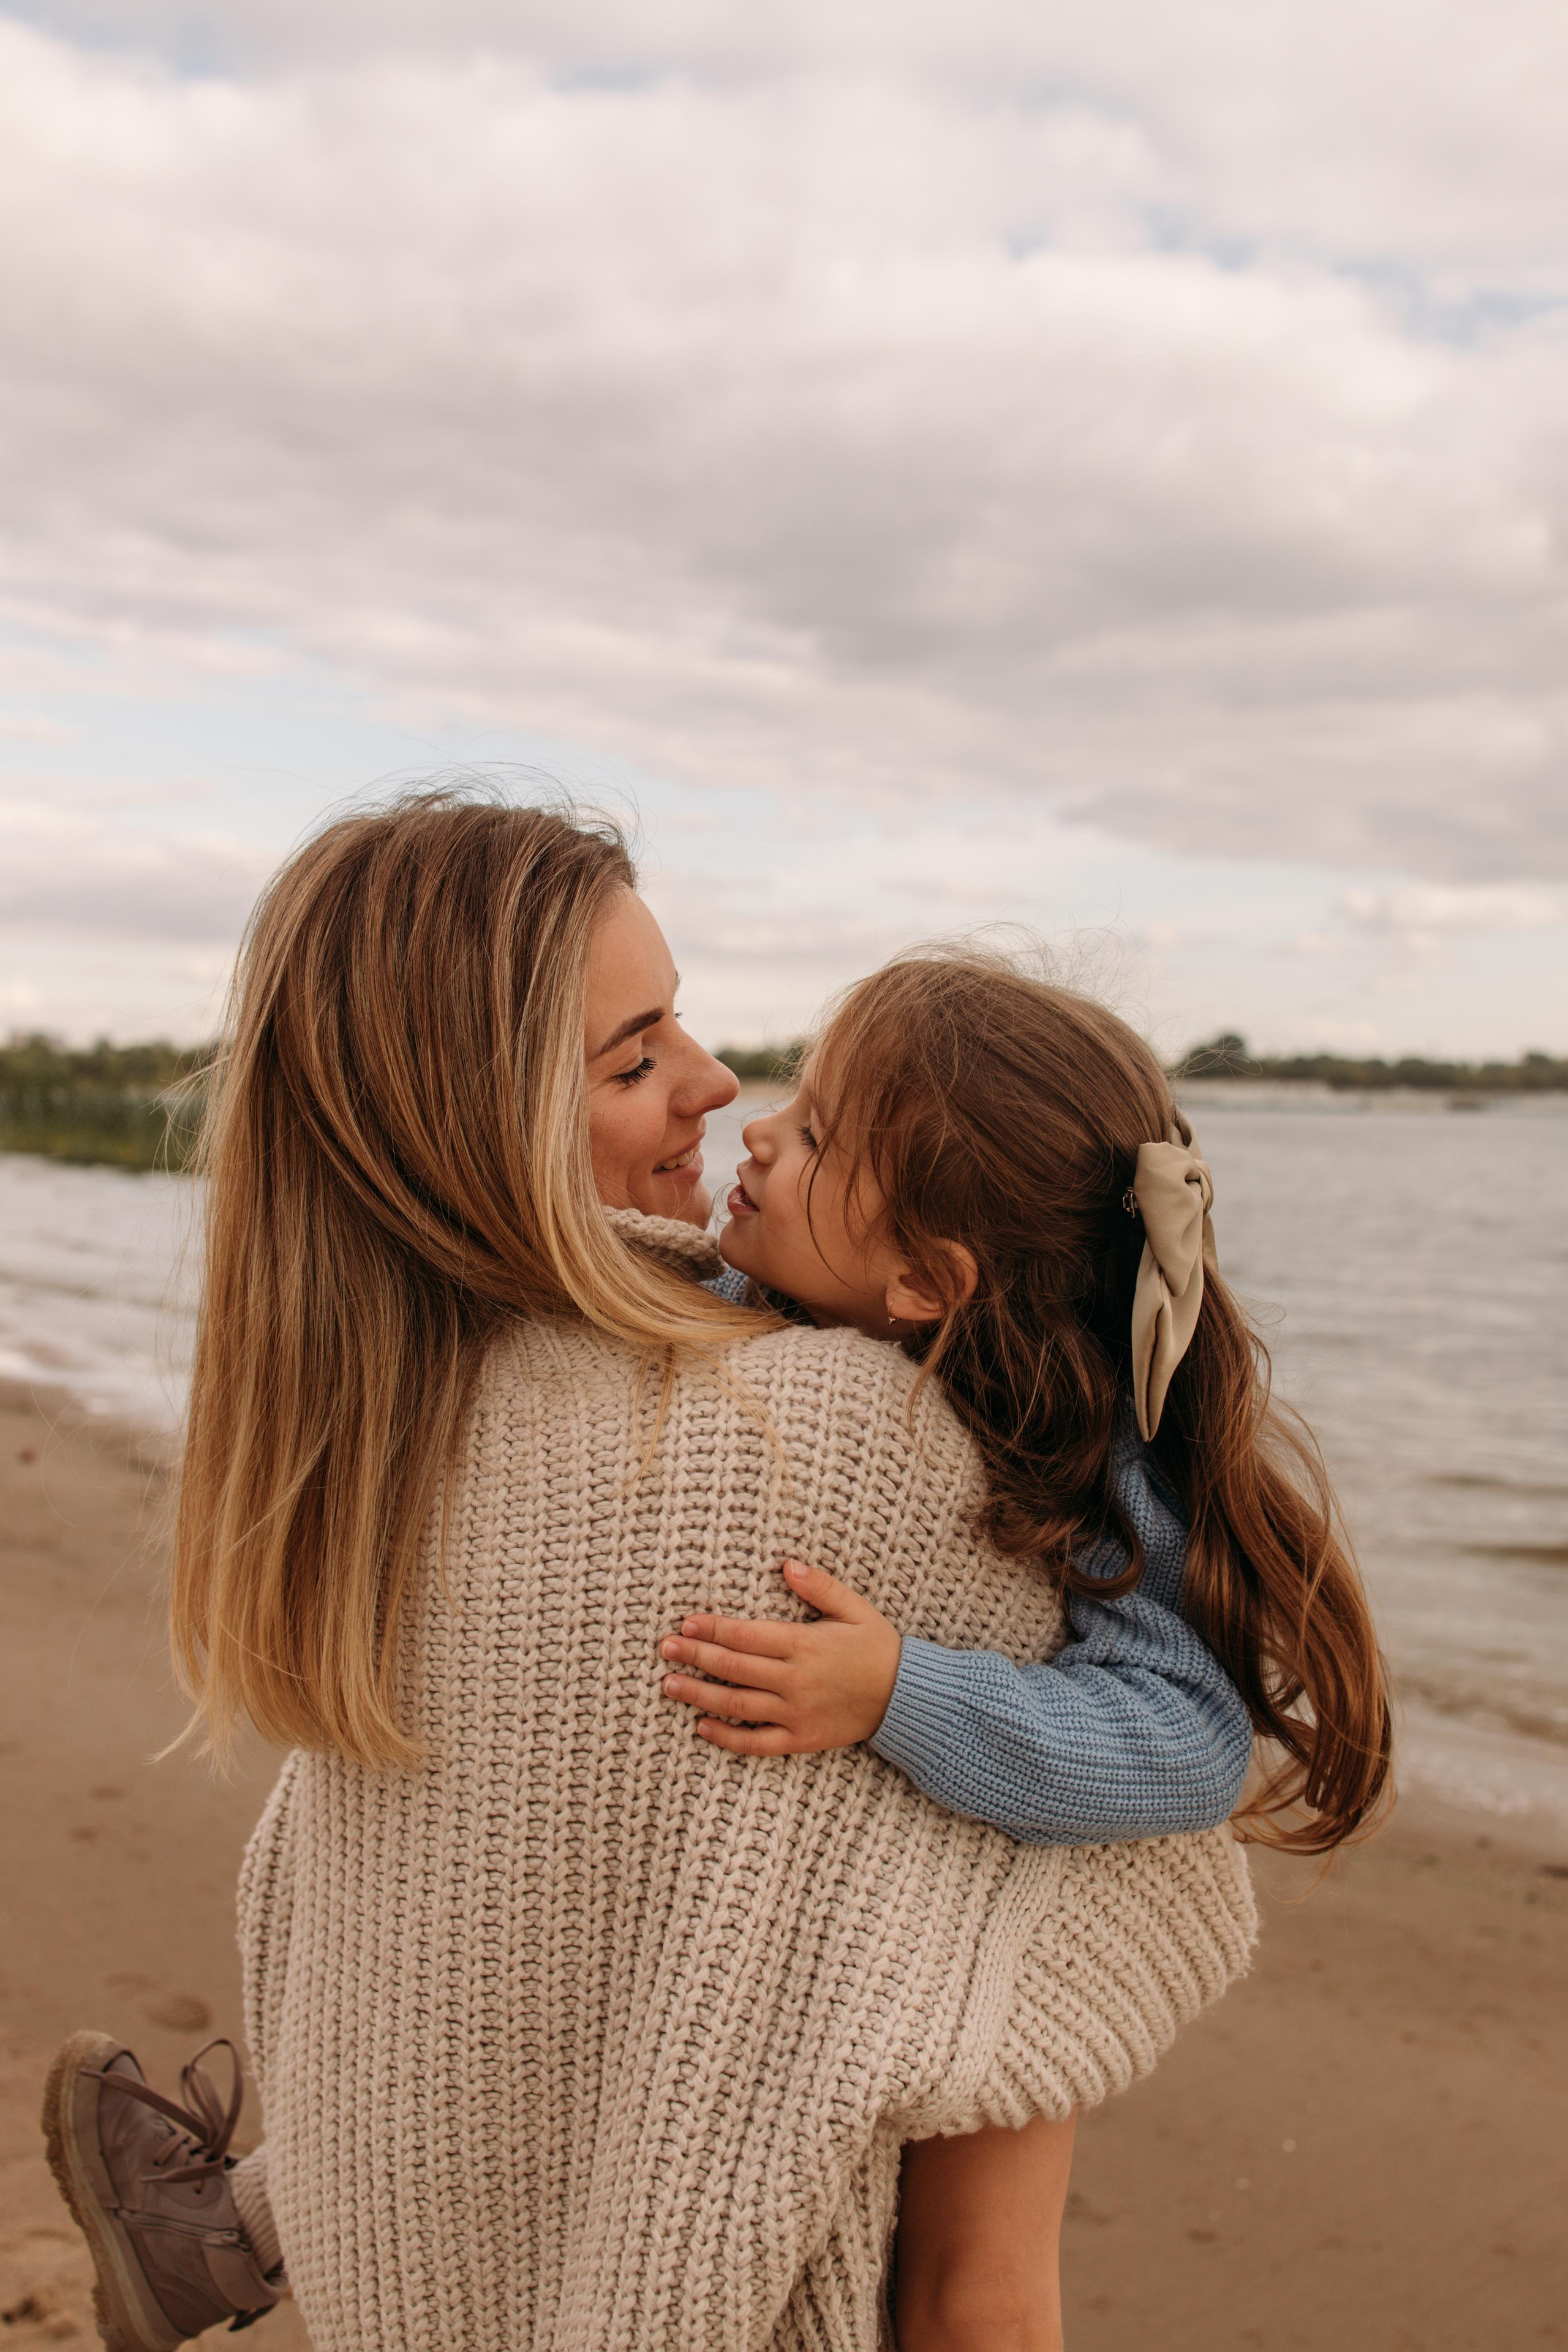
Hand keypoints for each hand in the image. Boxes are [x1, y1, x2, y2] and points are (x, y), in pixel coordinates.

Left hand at [659, 1559, 902, 1755]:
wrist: (907, 1699)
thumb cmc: (878, 1648)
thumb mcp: (855, 1609)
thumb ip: (820, 1587)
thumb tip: (787, 1565)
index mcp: (802, 1644)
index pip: (744, 1636)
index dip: (711, 1629)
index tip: (685, 1624)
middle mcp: (793, 1680)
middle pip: (732, 1668)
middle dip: (694, 1656)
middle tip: (665, 1648)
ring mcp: (794, 1713)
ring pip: (736, 1705)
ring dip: (699, 1694)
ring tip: (669, 1684)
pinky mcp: (800, 1739)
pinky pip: (756, 1743)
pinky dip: (727, 1737)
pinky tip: (702, 1727)